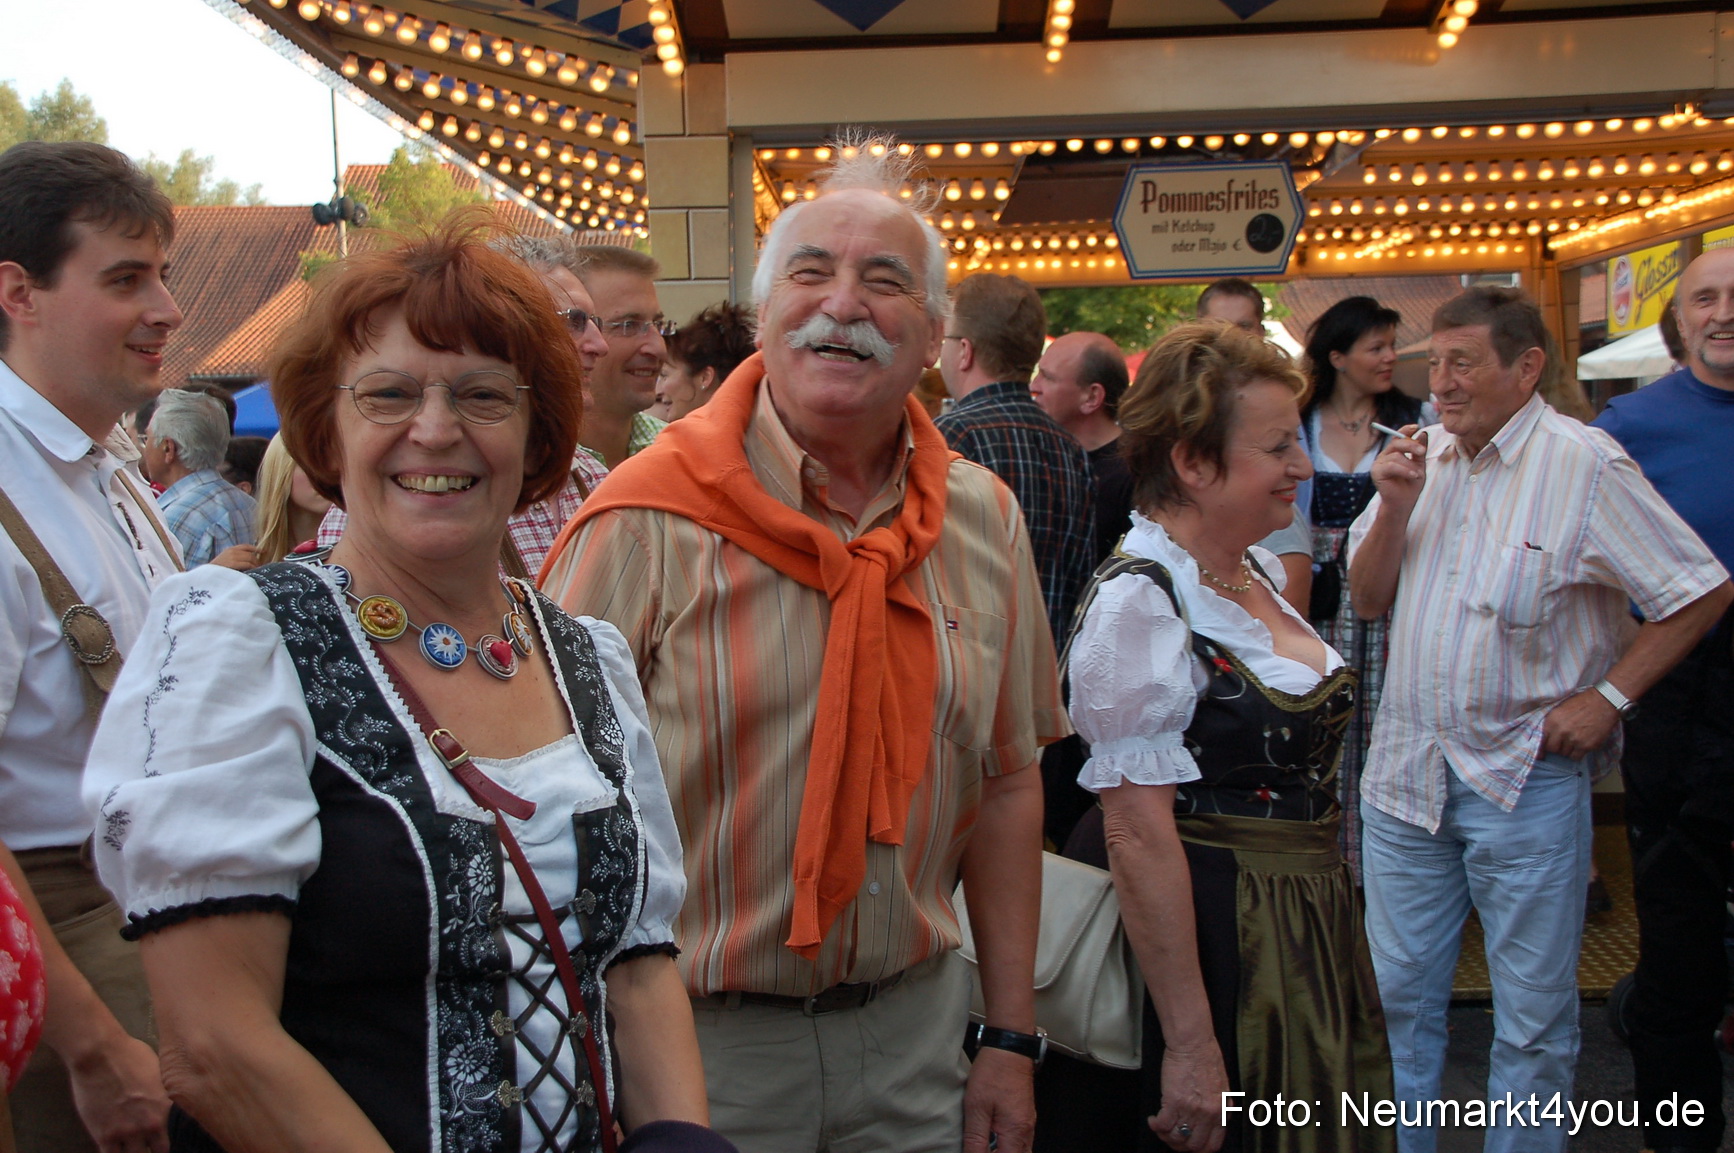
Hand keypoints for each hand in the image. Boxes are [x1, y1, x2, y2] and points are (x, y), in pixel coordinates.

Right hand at [67, 1033, 169, 1152]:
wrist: (100, 1055)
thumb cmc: (131, 1055)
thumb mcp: (160, 1072)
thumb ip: (163, 1094)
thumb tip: (166, 1102)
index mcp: (167, 1108)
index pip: (176, 1136)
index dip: (170, 1141)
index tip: (165, 1141)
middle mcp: (150, 1124)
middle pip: (158, 1152)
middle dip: (154, 1151)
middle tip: (149, 1147)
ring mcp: (126, 1132)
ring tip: (132, 1150)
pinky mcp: (104, 1136)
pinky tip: (116, 1151)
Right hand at [209, 545, 259, 570]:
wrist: (207, 574)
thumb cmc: (216, 570)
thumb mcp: (225, 560)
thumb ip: (235, 558)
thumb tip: (248, 561)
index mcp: (230, 549)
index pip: (246, 546)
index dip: (256, 548)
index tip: (263, 551)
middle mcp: (232, 551)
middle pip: (250, 554)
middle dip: (257, 560)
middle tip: (260, 567)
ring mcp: (233, 557)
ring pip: (251, 558)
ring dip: (256, 564)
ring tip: (258, 570)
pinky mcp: (233, 563)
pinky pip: (247, 564)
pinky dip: (253, 567)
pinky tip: (254, 571)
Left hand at [962, 1045, 1035, 1152]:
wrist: (1009, 1046)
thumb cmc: (994, 1072)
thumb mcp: (976, 1107)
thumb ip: (976, 1139)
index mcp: (1015, 1132)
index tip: (975, 1152)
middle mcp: (1026, 1130)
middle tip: (980, 1149)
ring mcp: (1028, 1121)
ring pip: (1021, 1150)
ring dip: (1005, 1151)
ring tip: (985, 1145)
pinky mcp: (1024, 1112)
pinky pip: (1021, 1139)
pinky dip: (1009, 1145)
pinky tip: (993, 1138)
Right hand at [1150, 1041, 1226, 1151]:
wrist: (1193, 1044)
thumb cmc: (1207, 1058)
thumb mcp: (1224, 1086)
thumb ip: (1223, 1106)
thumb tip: (1221, 1119)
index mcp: (1221, 1112)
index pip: (1212, 1145)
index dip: (1199, 1149)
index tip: (1190, 1144)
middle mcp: (1207, 1115)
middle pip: (1193, 1145)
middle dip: (1180, 1145)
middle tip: (1173, 1137)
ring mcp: (1190, 1110)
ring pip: (1176, 1138)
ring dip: (1166, 1136)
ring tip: (1161, 1128)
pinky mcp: (1173, 1101)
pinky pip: (1163, 1124)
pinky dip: (1155, 1126)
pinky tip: (1153, 1120)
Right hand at [1369, 426, 1427, 512]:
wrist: (1403, 503)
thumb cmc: (1411, 486)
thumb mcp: (1419, 466)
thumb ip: (1419, 452)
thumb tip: (1423, 433)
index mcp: (1394, 452)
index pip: (1398, 437)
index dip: (1406, 430)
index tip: (1416, 427)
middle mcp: (1385, 456)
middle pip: (1397, 443)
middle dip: (1411, 445)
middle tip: (1422, 451)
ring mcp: (1379, 463)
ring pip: (1396, 455)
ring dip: (1410, 465)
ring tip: (1417, 474)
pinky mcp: (1376, 472)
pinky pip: (1391, 466)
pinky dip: (1404, 470)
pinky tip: (1412, 476)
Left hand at [1541, 688, 1620, 759]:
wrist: (1603, 702)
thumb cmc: (1582, 703)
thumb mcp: (1560, 709)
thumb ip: (1551, 723)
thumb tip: (1544, 736)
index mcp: (1552, 721)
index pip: (1541, 740)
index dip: (1542, 748)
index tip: (1542, 754)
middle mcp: (1561, 732)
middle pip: (1553, 749)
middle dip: (1556, 747)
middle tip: (1562, 743)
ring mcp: (1575, 740)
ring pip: (1565, 754)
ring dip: (1568, 750)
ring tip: (1574, 741)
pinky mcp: (1587, 746)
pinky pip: (1577, 757)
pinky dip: (1578, 753)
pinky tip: (1581, 745)